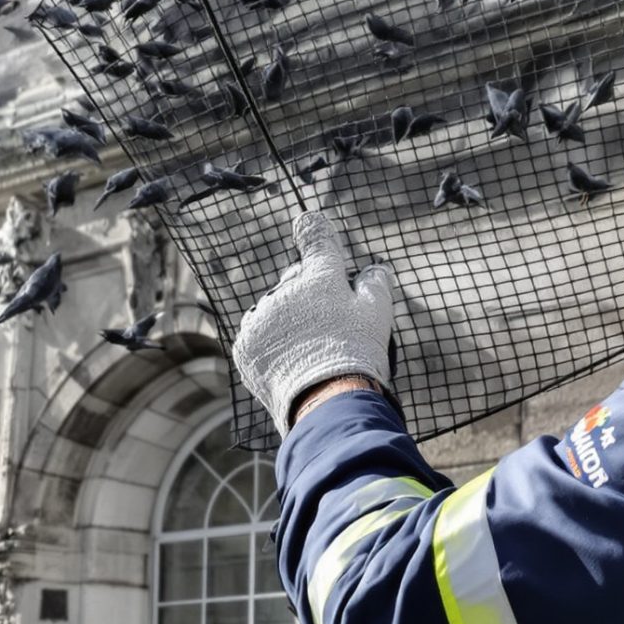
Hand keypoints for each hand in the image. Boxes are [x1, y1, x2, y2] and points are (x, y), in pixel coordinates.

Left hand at [232, 211, 395, 431]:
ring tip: (309, 351)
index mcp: (320, 276)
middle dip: (307, 295)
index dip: (313, 229)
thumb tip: (375, 268)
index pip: (316, 239)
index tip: (306, 221)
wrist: (327, 402)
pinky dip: (271, 346)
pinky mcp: (246, 345)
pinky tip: (290, 363)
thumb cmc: (358, 354)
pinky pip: (258, 336)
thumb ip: (375, 284)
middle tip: (327, 324)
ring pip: (275, 310)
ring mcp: (262, 317)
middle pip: (295, 281)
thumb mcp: (378, 315)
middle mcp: (286, 289)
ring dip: (287, 322)